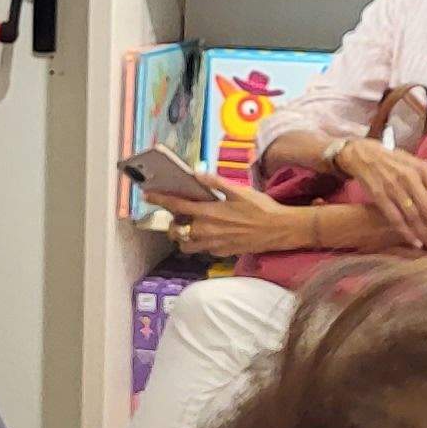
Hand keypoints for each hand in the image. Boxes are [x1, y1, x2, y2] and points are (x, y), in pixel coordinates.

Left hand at [152, 177, 308, 259]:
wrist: (280, 230)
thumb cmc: (261, 207)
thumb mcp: (239, 191)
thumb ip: (215, 183)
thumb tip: (197, 174)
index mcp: (208, 212)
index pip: (176, 206)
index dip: (159, 200)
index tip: (147, 195)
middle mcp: (206, 231)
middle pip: (176, 231)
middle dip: (172, 224)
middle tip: (179, 215)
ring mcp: (213, 245)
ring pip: (186, 246)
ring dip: (183, 237)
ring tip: (191, 227)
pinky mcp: (222, 253)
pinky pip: (203, 250)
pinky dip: (200, 243)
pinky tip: (210, 234)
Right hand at [330, 138, 426, 253]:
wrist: (365, 155)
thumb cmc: (398, 163)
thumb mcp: (421, 166)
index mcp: (423, 169)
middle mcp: (409, 178)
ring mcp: (393, 187)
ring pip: (413, 215)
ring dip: (425, 234)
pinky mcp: (378, 195)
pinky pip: (395, 217)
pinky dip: (406, 232)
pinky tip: (415, 243)